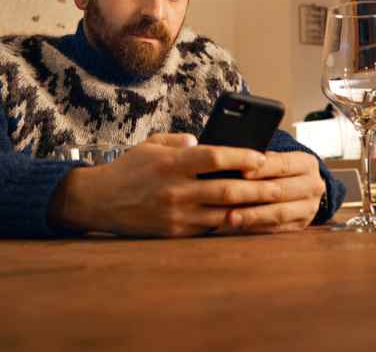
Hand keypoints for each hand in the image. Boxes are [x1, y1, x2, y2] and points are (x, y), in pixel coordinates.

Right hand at [49, 133, 289, 237]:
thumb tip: (204, 142)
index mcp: (171, 164)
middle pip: (226, 189)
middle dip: (256, 188)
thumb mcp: (151, 145)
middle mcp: (175, 190)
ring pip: (223, 213)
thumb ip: (178, 141)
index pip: (215, 158)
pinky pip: (210, 227)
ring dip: (248, 208)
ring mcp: (175, 215)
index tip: (261, 157)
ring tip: (269, 202)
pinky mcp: (174, 233)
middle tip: (277, 185)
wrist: (98, 201)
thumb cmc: (128, 169)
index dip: (242, 157)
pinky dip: (228, 220)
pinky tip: (244, 215)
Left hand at [223, 151, 325, 233]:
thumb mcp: (277, 157)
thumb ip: (261, 159)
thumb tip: (237, 162)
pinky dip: (256, 227)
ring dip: (253, 215)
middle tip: (229, 196)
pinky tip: (239, 225)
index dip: (261, 169)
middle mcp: (313, 186)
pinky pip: (277, 228)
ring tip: (230, 217)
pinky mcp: (301, 225)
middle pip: (281, 190)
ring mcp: (310, 208)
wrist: (301, 185)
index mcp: (307, 164)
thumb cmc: (278, 167)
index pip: (283, 164)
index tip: (241, 171)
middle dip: (253, 194)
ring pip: (279, 213)